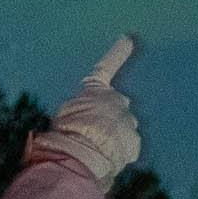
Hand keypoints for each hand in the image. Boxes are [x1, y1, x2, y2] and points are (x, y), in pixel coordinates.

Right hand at [28, 33, 141, 181]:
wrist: (79, 154)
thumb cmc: (64, 133)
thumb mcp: (63, 114)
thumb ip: (80, 110)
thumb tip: (87, 119)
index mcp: (96, 90)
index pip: (106, 66)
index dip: (117, 52)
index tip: (128, 39)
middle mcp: (117, 101)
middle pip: (117, 106)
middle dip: (109, 117)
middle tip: (92, 133)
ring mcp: (128, 122)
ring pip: (123, 127)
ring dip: (114, 137)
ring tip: (96, 150)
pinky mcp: (134, 142)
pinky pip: (127, 147)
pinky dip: (119, 153)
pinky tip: (106, 159)